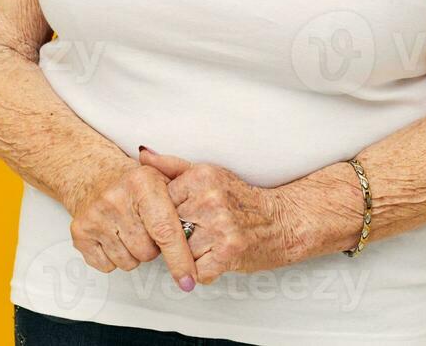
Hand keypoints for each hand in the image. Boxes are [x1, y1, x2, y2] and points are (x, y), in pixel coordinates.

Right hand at [67, 152, 197, 290]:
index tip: (188, 280)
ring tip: (131, 229)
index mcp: (142, 183)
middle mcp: (115, 199)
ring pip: (128, 262)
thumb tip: (204, 225)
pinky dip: (114, 257)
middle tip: (149, 227)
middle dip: (154, 247)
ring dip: (134, 252)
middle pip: (147, 252)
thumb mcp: (164, 176)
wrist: (93, 174)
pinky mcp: (80, 233)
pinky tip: (115, 235)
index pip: (166, 231)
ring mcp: (95, 217)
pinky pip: (107, 266)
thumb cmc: (136, 181)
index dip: (180, 259)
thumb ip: (189, 196)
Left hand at [139, 149, 293, 282]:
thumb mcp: (210, 174)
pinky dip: (205, 271)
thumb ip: (173, 167)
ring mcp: (220, 227)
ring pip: (181, 252)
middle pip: (170, 228)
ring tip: (212, 243)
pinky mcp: (228, 253)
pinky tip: (218, 257)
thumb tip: (143, 154)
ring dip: (193, 255)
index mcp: (202, 176)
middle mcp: (210, 199)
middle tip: (202, 231)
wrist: (283, 221)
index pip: (162, 202)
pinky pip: (196, 272)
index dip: (171, 214)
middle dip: (181, 235)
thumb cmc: (242, 200)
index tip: (188, 215)